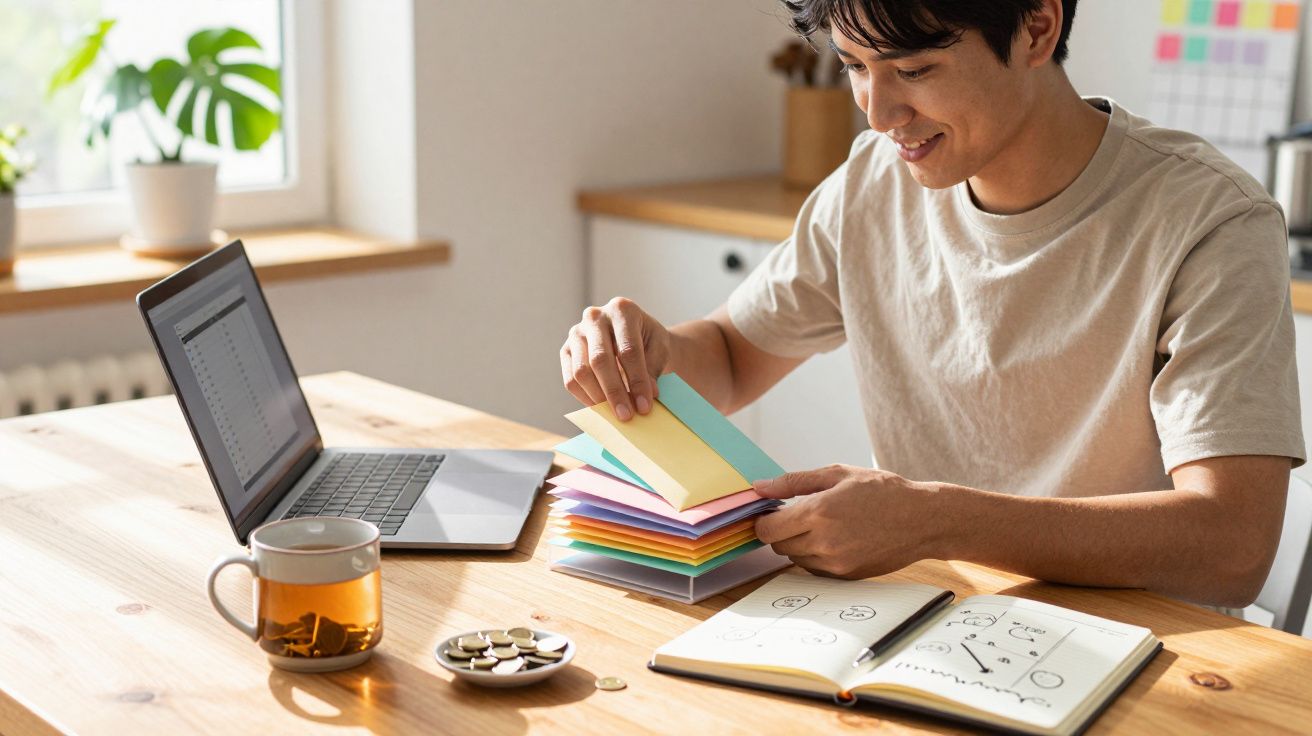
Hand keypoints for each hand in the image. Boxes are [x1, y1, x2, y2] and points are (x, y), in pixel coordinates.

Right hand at [560, 297, 670, 420]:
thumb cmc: (649, 342)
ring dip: (599, 398)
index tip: (645, 406)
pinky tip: (601, 409)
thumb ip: (652, 370)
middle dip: (615, 392)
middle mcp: (595, 317)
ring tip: (615, 414)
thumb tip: (645, 397)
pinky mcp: (566, 350)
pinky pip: (570, 380)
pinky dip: (585, 398)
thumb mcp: (659, 349)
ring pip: (581, 371)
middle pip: (600, 360)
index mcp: (622, 309)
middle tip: (627, 416)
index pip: (628, 350)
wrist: (635, 336)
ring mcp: (576, 333)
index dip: (637, 381)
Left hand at [753, 465, 948, 578]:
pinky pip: (815, 569)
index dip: (764, 521)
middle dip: (782, 531)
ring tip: (823, 525)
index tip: (773, 512)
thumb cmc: (882, 491)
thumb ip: (794, 481)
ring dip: (798, 544)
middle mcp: (824, 541)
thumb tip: (760, 486)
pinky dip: (816, 556)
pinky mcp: (846, 576)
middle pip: (778, 545)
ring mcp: (836, 563)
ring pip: (795, 559)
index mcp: (818, 512)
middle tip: (800, 515)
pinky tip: (835, 539)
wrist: (922, 520)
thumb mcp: (838, 474)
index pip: (768, 529)